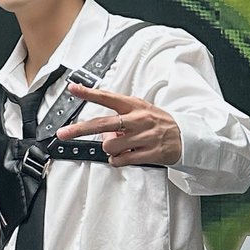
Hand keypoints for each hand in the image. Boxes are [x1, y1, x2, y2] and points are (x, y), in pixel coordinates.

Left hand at [55, 84, 181, 166]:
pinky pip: (122, 160)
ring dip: (110, 149)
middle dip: (79, 129)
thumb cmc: (158, 122)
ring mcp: (145, 136)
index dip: (89, 93)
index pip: (108, 97)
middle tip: (63, 133)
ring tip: (122, 147)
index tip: (73, 89)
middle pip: (102, 124)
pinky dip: (118, 160)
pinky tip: (126, 156)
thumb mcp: (140, 111)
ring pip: (110, 146)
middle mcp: (138, 119)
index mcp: (134, 106)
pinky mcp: (151, 153)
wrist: (187, 135)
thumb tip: (102, 132)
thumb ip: (120, 117)